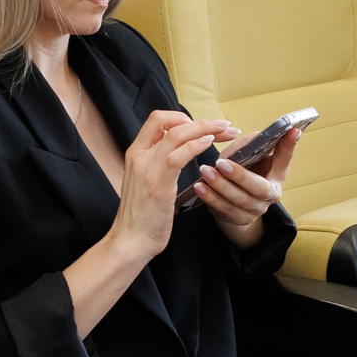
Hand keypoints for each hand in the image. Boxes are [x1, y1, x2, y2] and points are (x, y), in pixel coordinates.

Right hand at [107, 110, 235, 260]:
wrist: (130, 240)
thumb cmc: (142, 215)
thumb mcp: (146, 181)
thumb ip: (157, 164)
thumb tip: (176, 153)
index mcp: (136, 153)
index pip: (157, 119)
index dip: (182, 117)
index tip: (202, 128)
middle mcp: (139, 156)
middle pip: (168, 121)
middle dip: (200, 120)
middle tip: (223, 125)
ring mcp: (147, 168)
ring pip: (176, 134)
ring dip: (205, 128)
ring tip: (225, 132)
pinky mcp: (158, 184)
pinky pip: (177, 156)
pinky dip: (196, 146)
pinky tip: (210, 145)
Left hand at [195, 124, 303, 247]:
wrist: (234, 205)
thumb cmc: (241, 171)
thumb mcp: (246, 156)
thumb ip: (250, 145)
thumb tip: (257, 135)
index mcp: (277, 174)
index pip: (285, 158)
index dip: (289, 146)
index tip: (293, 130)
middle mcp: (271, 194)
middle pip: (260, 188)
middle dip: (240, 176)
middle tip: (222, 163)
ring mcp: (257, 209)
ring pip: (240, 200)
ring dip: (221, 186)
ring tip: (205, 172)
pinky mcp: (241, 219)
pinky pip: (225, 210)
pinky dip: (211, 198)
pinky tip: (200, 187)